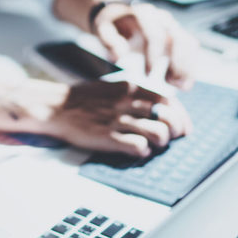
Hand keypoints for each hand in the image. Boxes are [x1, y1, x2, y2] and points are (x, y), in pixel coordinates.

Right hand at [48, 81, 190, 156]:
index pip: (169, 101)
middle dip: (174, 131)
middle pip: (168, 118)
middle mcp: (127, 102)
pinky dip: (142, 151)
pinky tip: (136, 149)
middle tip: (169, 138)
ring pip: (158, 133)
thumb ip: (136, 94)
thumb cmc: (84, 98)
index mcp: (130, 87)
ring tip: (151, 144)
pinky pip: (138, 146)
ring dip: (160, 142)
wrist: (55, 106)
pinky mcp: (107, 137)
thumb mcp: (113, 87)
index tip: (182, 127)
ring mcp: (117, 120)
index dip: (180, 116)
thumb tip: (162, 108)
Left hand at [91, 2, 196, 88]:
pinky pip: (191, 48)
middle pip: (178, 39)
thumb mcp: (103, 29)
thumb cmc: (110, 24)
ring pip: (189, 43)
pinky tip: (183, 83)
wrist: (119, 13)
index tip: (147, 76)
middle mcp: (162, 17)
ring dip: (187, 66)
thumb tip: (118, 59)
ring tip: (179, 86)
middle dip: (177, 63)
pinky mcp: (178, 33)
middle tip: (170, 84)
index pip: (155, 36)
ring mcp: (173, 24)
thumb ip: (109, 42)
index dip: (153, 57)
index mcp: (143, 15)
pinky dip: (190, 66)